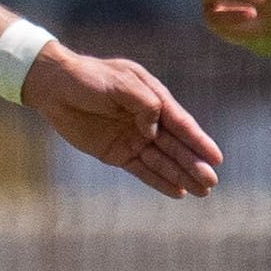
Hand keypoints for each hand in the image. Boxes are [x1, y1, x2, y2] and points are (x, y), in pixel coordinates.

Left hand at [23, 46, 221, 197]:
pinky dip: (158, 181)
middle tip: (211, 182)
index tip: (216, 158)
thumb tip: (156, 130)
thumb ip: (144, 104)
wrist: (54, 87)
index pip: (181, 123)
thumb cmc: (88, 78)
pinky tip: (177, 192)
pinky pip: (142, 169)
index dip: (199, 141)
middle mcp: (147, 120)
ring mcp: (133, 138)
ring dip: (181, 175)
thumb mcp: (120, 83)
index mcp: (153, 98)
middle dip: (193, 164)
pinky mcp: (117, 152)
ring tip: (202, 192)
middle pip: (175, 146)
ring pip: (162, 160)